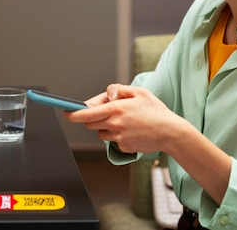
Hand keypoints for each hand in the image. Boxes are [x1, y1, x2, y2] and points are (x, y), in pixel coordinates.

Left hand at [65, 84, 185, 153]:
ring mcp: (119, 137)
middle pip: (90, 123)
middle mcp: (115, 123)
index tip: (66, 113)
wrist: (170, 132)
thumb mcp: (139, 92)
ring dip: (106, 127)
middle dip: (92, 117)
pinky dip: (116, 136)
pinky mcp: (123, 147)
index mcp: (117, 108)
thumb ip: (119, 90)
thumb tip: (107, 94)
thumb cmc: (155, 110)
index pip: (88, 113)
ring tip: (124, 121)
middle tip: (106, 112)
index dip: (74, 113)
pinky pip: (112, 141)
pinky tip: (131, 131)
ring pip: (101, 132)